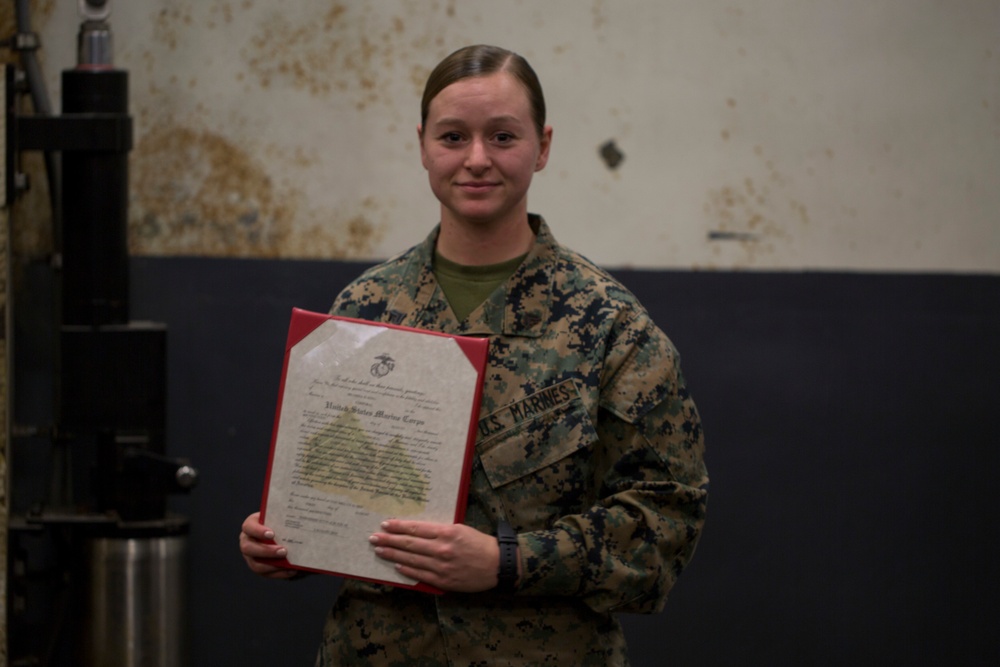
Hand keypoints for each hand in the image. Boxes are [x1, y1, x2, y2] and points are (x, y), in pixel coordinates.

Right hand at [239, 511, 297, 578]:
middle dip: (266, 551)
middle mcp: (246, 541)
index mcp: (250, 526)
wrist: (283, 532)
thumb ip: (284, 520)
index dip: (258, 531)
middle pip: (248, 548)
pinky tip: (291, 570)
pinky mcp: (258, 567)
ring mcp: (250, 556)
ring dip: (272, 565)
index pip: (248, 527)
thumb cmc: (281, 522)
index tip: (272, 534)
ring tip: (288, 563)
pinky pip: (266, 574)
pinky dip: (279, 573)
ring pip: (256, 565)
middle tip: (284, 551)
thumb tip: (297, 522)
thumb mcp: (280, 518)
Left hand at [369, 520, 508, 592]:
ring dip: (393, 555)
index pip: (416, 529)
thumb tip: (417, 531)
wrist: (497, 564)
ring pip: (411, 560)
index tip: (385, 524)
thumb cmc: (480, 544)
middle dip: (389, 540)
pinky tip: (396, 566)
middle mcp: (441, 549)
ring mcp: (441, 566)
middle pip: (409, 544)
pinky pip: (420, 575)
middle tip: (373, 538)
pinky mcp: (443, 581)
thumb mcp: (460, 530)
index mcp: (446, 532)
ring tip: (379, 551)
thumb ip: (440, 531)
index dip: (398, 527)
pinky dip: (407, 570)